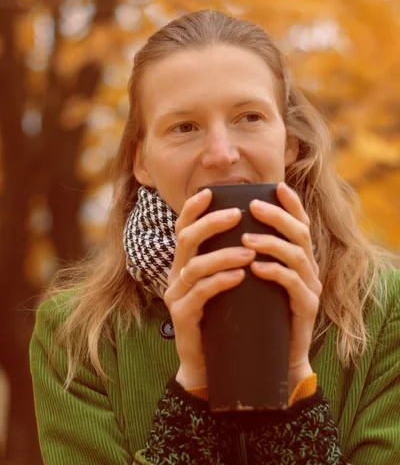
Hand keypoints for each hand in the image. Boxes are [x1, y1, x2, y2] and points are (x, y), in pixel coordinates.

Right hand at [164, 188, 255, 388]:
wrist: (212, 363)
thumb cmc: (224, 317)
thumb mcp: (227, 282)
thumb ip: (231, 258)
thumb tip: (254, 229)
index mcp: (186, 262)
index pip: (184, 227)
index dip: (193, 208)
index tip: (210, 192)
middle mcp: (176, 274)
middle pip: (186, 239)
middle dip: (211, 223)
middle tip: (238, 215)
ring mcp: (176, 296)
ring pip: (194, 266)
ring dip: (223, 255)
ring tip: (249, 252)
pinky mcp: (182, 316)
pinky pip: (199, 294)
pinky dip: (220, 282)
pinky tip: (240, 277)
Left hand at [241, 182, 321, 392]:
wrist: (272, 357)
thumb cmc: (258, 312)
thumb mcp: (253, 278)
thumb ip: (248, 256)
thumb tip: (224, 227)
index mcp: (298, 257)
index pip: (299, 223)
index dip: (292, 204)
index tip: (277, 186)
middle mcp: (309, 268)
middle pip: (300, 232)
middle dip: (277, 216)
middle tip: (253, 207)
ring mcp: (310, 288)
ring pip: (297, 255)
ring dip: (271, 243)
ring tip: (245, 239)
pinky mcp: (306, 308)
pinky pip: (293, 285)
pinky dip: (275, 273)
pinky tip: (256, 269)